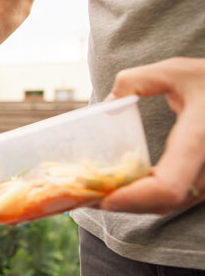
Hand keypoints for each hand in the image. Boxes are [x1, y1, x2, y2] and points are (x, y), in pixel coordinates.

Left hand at [100, 57, 204, 213]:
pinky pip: (175, 198)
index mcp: (199, 140)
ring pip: (168, 205)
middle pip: (162, 203)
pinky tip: (120, 187)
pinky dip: (146, 197)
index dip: (133, 199)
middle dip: (122, 204)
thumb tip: (106, 104)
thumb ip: (137, 80)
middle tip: (83, 196)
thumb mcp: (178, 70)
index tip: (103, 197)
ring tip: (94, 192)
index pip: (168, 187)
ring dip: (132, 203)